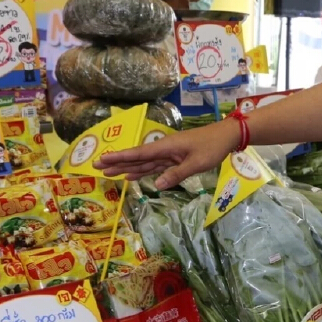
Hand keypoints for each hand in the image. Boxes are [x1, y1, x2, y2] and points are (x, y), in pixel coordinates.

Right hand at [96, 121, 240, 188]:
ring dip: (126, 168)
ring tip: (108, 173)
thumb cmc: (212, 147)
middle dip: (117, 162)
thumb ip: (177, 174)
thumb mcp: (196, 163)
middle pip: (136, 158)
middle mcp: (163, 149)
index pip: (138, 154)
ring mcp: (168, 154)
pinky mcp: (175, 158)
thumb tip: (156, 185)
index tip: (102, 160)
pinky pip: (154, 166)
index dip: (119, 158)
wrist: (226, 137)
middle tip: (96, 168)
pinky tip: (131, 176)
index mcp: (166, 147)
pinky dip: (142, 171)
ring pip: (143, 163)